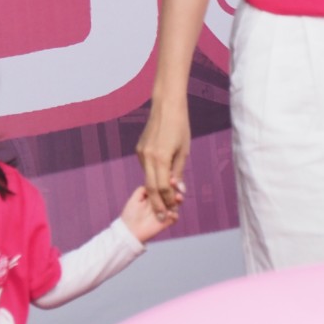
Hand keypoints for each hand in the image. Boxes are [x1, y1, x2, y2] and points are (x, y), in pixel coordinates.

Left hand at [119, 186, 173, 242]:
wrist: (129, 231)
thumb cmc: (129, 214)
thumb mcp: (134, 199)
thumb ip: (142, 190)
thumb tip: (152, 182)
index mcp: (153, 196)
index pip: (163, 187)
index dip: (167, 181)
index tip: (171, 176)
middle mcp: (160, 203)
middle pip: (171, 194)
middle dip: (175, 188)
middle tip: (175, 184)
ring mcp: (164, 212)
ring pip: (175, 204)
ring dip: (178, 200)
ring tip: (178, 197)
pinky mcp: (165, 222)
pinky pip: (174, 218)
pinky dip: (174, 214)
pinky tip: (170, 213)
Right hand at [136, 100, 187, 221]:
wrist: (166, 106)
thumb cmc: (179, 127)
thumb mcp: (184, 151)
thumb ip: (179, 172)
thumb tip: (179, 190)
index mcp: (161, 158)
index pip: (164, 187)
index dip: (169, 200)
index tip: (172, 212)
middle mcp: (148, 157)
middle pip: (151, 187)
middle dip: (157, 203)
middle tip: (162, 217)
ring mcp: (141, 153)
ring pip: (148, 178)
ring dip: (156, 191)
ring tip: (164, 202)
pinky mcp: (139, 149)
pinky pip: (146, 168)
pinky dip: (153, 176)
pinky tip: (160, 179)